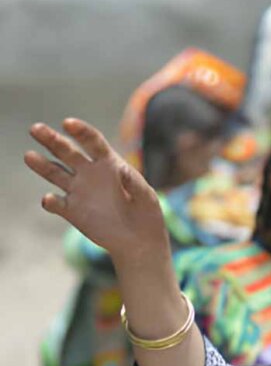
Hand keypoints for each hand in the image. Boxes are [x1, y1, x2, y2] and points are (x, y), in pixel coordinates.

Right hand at [25, 118, 168, 265]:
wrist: (140, 241)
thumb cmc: (147, 214)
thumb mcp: (146, 197)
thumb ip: (135, 183)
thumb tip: (122, 170)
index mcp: (108, 164)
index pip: (92, 142)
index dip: (80, 131)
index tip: (68, 123)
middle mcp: (89, 173)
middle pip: (67, 151)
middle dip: (51, 139)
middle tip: (35, 128)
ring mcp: (78, 191)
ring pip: (55, 173)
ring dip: (41, 164)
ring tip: (29, 156)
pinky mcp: (72, 211)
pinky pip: (56, 203)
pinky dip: (51, 201)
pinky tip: (50, 200)